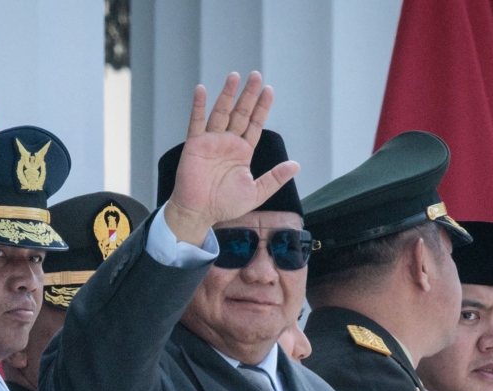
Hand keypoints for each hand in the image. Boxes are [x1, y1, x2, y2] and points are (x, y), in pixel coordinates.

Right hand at [166, 71, 300, 245]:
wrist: (200, 213)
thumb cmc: (225, 205)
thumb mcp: (256, 193)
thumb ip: (275, 178)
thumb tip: (296, 165)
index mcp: (242, 152)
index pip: (254, 124)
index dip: (262, 108)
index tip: (269, 90)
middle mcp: (228, 143)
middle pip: (240, 113)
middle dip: (248, 95)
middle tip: (256, 76)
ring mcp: (211, 142)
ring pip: (221, 112)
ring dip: (227, 94)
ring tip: (235, 76)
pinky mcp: (195, 145)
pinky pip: (196, 122)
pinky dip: (198, 106)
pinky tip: (202, 90)